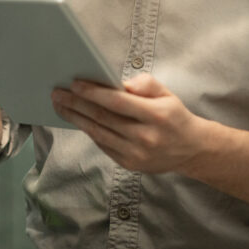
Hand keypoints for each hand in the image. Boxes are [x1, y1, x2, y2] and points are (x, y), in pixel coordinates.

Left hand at [51, 73, 206, 173]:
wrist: (191, 150)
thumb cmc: (174, 116)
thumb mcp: (166, 94)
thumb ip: (144, 84)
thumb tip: (119, 84)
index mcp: (156, 115)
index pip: (117, 102)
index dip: (93, 93)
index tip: (74, 83)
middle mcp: (145, 137)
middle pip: (103, 118)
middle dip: (76, 104)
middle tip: (57, 93)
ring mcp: (136, 154)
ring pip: (98, 133)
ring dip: (75, 118)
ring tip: (60, 105)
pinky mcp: (129, 164)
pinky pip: (103, 144)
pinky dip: (88, 130)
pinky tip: (76, 119)